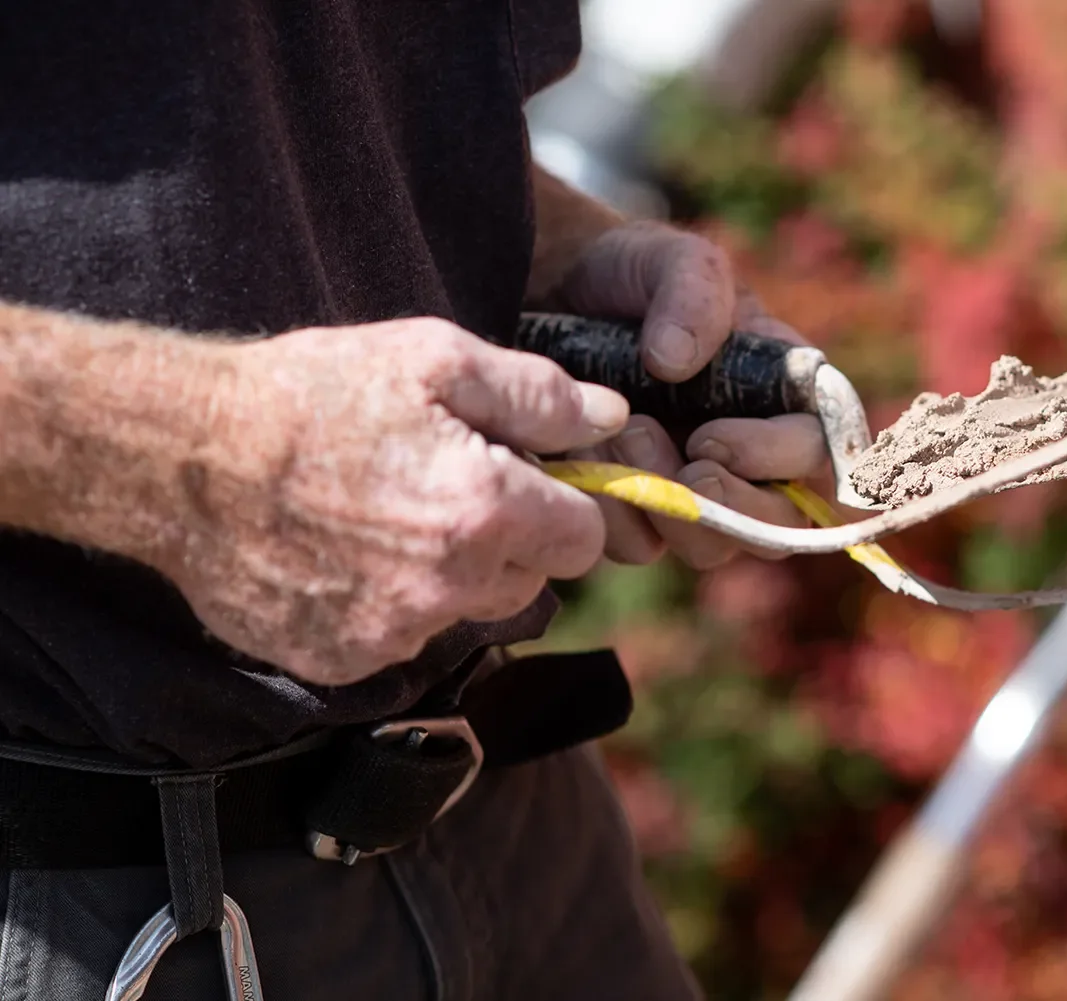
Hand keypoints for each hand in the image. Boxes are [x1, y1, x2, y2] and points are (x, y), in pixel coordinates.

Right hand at [162, 317, 627, 685]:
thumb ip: (538, 396)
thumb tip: (610, 419)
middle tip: (443, 485)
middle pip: (530, 581)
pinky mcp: (344, 663)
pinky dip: (388, 605)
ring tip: (383, 515)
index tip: (523, 477)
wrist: (181, 456)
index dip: (560, 502)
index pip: (583, 537)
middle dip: (508, 539)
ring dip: (450, 576)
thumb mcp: (434, 360)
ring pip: (466, 612)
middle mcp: (451, 588)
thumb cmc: (311, 395)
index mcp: (488, 513)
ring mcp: (395, 635)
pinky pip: (401, 640)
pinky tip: (342, 554)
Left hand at [551, 222, 827, 569]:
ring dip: (668, 504)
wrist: (549, 291)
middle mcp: (749, 456)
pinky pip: (639, 544)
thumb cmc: (628, 273)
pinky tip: (582, 450)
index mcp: (782, 397)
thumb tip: (676, 363)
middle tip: (684, 462)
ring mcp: (692, 489)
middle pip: (778, 525)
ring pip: (710, 547)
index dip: (779, 459)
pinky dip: (612, 508)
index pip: (821, 454)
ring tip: (621, 432)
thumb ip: (693, 292)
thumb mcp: (669, 259)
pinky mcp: (636, 512)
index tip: (712, 436)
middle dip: (731, 504)